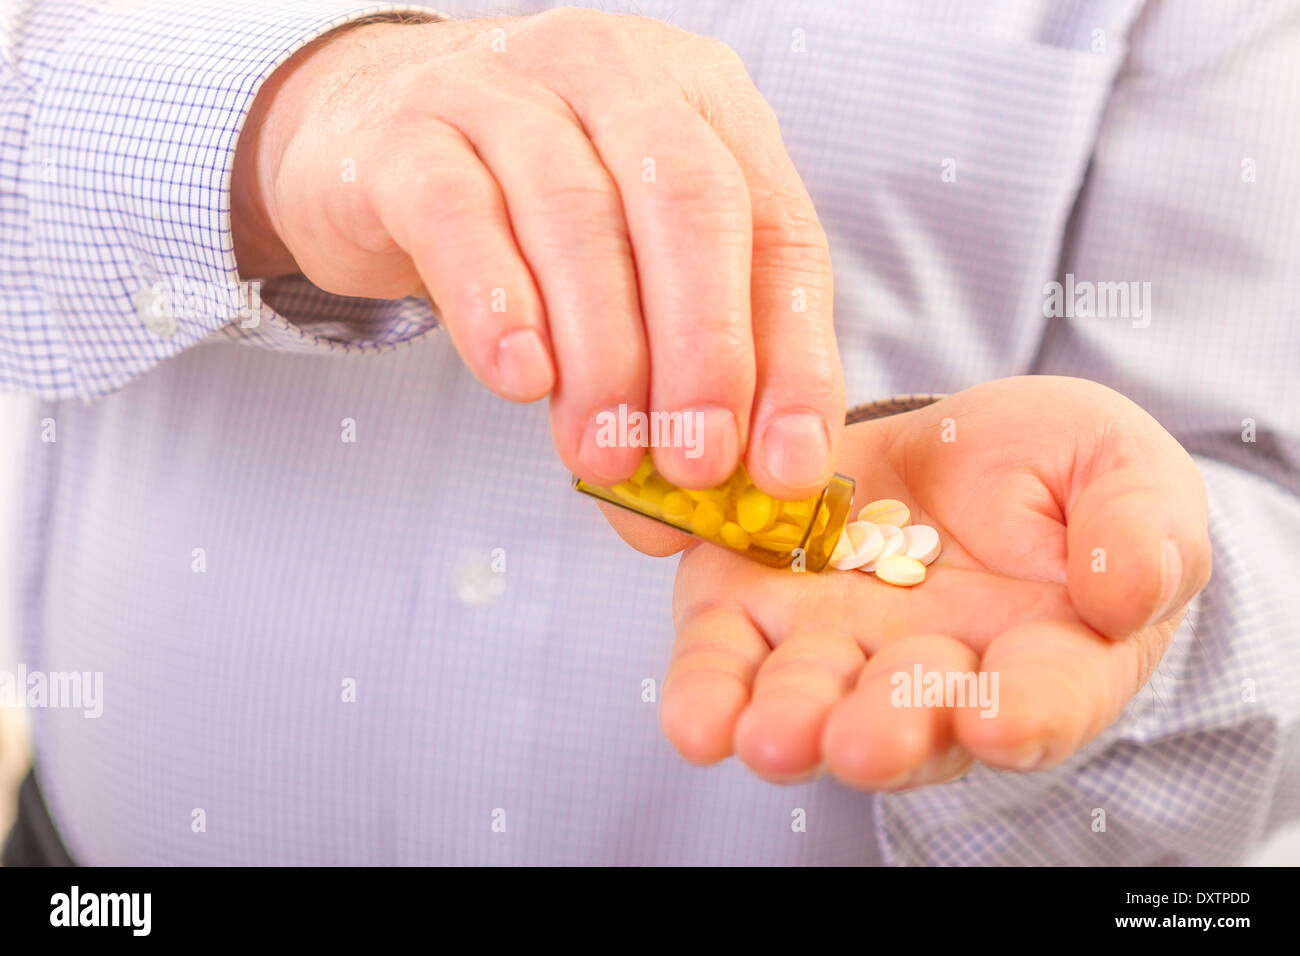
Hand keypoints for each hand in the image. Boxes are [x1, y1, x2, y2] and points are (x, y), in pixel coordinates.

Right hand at [231, 10, 842, 496]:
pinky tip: (520, 379)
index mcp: (703, 104)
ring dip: (603, 354)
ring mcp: (504, 89)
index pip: (776, 232)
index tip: (784, 465)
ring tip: (604, 454)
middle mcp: (615, 75)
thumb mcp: (635, 270)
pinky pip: (458, 216)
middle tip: (695, 464)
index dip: (792, 357)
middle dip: (704, 350)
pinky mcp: (407, 134)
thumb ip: (689, 363)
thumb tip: (725, 490)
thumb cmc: (531, 214)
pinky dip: (496, 305)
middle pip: (687, 202)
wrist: (376, 135)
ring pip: (577, 215)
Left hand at [605, 376, 1212, 787]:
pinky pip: (727, 656)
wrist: (945, 443)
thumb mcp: (1123, 471)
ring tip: (771, 737)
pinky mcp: (755, 608)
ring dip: (790, 722)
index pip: (1045, 697)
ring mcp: (837, 647)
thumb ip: (1141, 529)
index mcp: (1044, 656)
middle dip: (885, 729)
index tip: (998, 716)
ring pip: (811, 700)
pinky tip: (697, 719)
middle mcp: (932, 674)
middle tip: (862, 740)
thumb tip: (1123, 592)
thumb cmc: (1054, 471)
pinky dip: (710, 687)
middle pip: (910, 717)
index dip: (1025, 711)